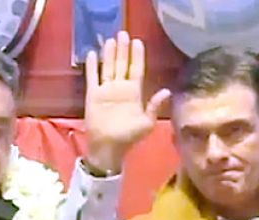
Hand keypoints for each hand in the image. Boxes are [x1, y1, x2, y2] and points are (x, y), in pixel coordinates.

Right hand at [83, 31, 170, 171]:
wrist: (108, 147)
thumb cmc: (129, 136)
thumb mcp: (146, 123)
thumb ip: (154, 106)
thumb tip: (166, 91)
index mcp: (134, 93)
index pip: (136, 70)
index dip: (137, 56)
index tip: (138, 42)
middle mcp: (120, 88)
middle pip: (122, 64)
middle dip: (123, 49)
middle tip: (123, 33)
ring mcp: (106, 90)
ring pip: (108, 67)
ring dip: (109, 54)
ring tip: (110, 39)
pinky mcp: (93, 94)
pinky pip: (92, 77)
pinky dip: (92, 66)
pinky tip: (92, 53)